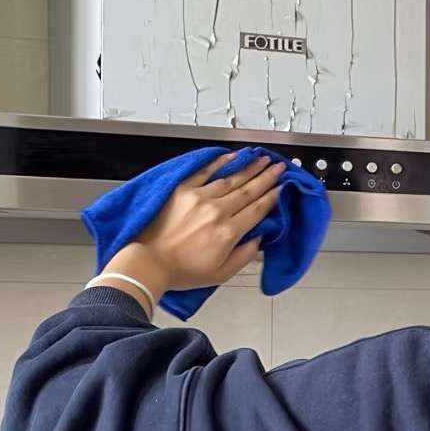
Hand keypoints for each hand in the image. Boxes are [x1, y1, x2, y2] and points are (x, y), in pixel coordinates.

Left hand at [102, 154, 284, 301]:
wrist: (148, 262)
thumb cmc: (182, 271)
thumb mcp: (221, 274)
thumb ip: (244, 256)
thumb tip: (258, 239)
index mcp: (228, 233)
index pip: (257, 209)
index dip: (271, 197)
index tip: (281, 187)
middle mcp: (217, 211)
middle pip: (248, 190)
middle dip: (266, 177)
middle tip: (279, 167)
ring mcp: (199, 198)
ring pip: (231, 178)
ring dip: (249, 167)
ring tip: (262, 159)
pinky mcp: (182, 190)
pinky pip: (205, 171)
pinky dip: (220, 162)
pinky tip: (233, 156)